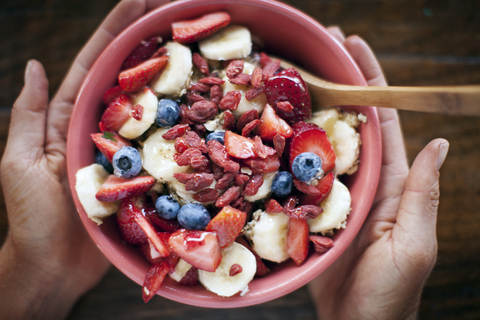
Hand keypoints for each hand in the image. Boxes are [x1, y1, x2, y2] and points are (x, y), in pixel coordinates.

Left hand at [0, 1, 169, 318]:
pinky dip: (184, 124)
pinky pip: (167, 144)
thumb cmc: (32, 217)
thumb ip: (30, 114)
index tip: (140, 1)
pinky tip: (204, 106)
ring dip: (173, 75)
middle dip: (151, 40)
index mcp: (71, 117)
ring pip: (154, 106)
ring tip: (197, 45)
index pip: (96, 64)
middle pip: (130, 76)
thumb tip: (35, 66)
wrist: (56, 266)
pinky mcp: (145, 174)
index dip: (117, 31)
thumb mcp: (18, 160)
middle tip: (177, 11)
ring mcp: (128, 149)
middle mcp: (104, 127)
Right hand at [308, 27, 448, 319]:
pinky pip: (295, 174)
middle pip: (347, 123)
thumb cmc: (390, 292)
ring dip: (304, 110)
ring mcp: (332, 195)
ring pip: (317, 144)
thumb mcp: (414, 243)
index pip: (381, 122)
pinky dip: (283, 149)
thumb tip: (438, 141)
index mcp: (390, 182)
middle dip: (335, 83)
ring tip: (285, 78)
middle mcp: (360, 181)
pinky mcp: (308, 211)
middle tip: (317, 50)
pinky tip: (266, 130)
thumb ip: (421, 193)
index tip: (353, 46)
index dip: (371, 81)